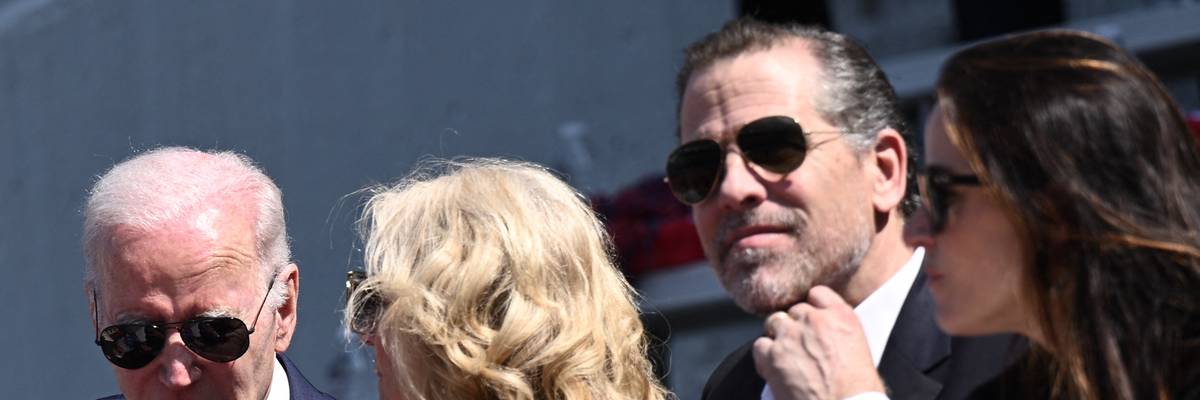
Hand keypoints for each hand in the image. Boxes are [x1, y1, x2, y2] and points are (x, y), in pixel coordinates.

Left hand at [752, 286, 884, 399]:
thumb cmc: (859, 391)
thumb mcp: (860, 351)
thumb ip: (839, 333)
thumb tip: (826, 337)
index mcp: (842, 316)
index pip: (818, 293)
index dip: (814, 307)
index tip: (812, 320)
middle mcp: (814, 320)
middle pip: (795, 310)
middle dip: (796, 325)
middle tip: (800, 346)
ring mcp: (790, 336)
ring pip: (774, 322)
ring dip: (778, 336)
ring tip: (787, 357)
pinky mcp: (772, 356)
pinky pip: (760, 345)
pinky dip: (765, 355)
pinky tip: (774, 369)